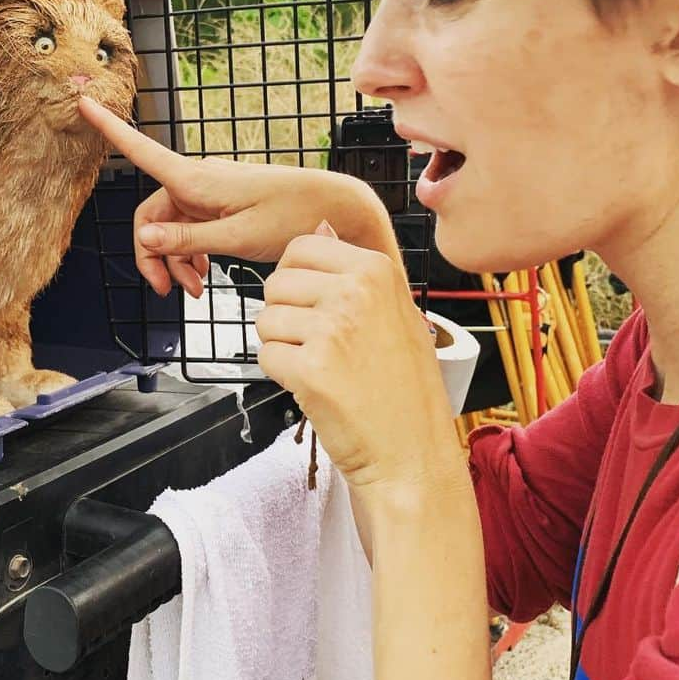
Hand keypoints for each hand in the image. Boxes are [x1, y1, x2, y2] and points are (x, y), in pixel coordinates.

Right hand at [79, 96, 398, 297]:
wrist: (331, 208)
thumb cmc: (290, 215)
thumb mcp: (236, 236)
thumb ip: (187, 239)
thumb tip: (142, 239)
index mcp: (196, 179)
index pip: (141, 150)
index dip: (109, 128)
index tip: (82, 102)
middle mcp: (196, 180)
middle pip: (150, 216)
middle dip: (153, 255)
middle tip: (169, 292)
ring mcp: (208, 192)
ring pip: (170, 228)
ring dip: (174, 260)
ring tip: (194, 290)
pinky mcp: (219, 204)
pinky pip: (189, 228)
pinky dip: (190, 253)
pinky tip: (202, 275)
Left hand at [256, 222, 459, 488]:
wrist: (413, 454)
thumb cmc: (403, 387)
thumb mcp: (393, 311)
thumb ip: (352, 269)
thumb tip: (319, 226)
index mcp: (375, 269)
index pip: (300, 248)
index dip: (295, 279)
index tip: (314, 306)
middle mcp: (355, 293)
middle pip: (276, 284)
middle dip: (285, 315)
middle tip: (320, 346)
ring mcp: (332, 330)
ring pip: (265, 320)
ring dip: (282, 346)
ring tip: (321, 367)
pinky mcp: (310, 370)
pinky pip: (266, 356)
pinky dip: (281, 374)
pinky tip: (314, 387)